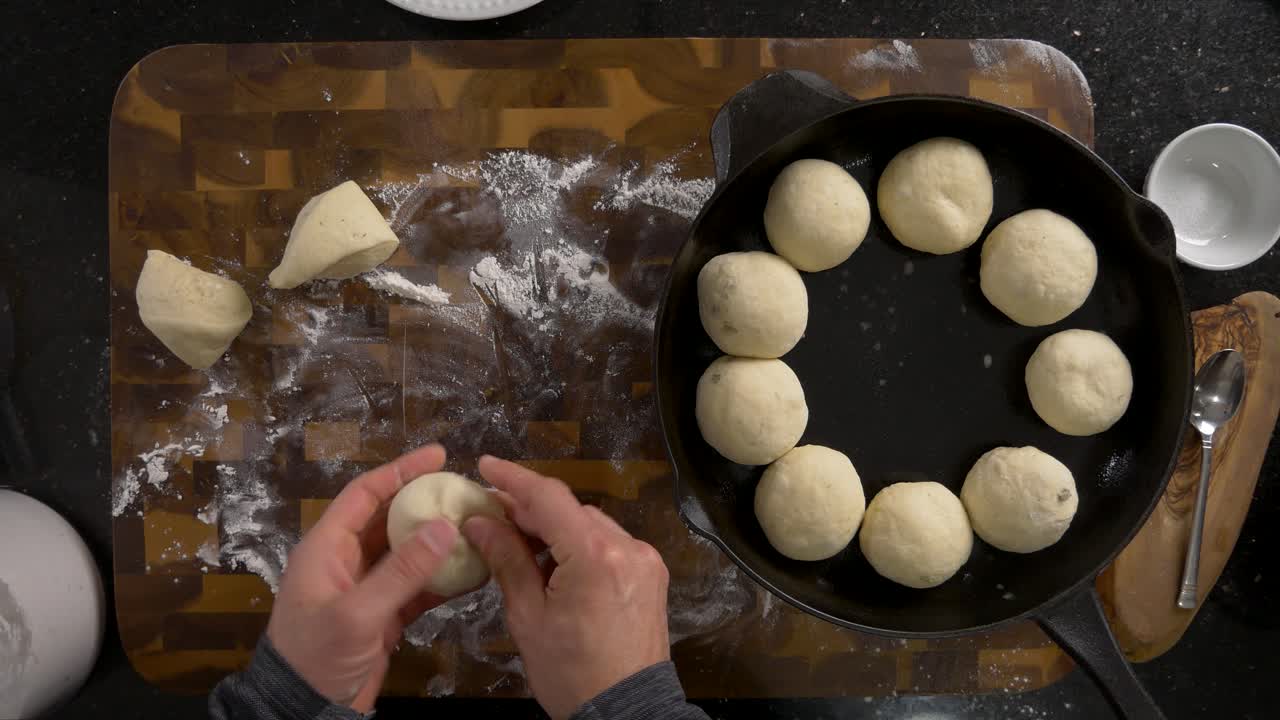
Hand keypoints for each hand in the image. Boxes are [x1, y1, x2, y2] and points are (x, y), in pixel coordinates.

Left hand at [266, 445, 459, 711]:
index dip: (400, 470)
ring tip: (478, 526)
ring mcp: (366, 589)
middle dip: (427, 503)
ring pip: (407, 552)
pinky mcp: (383, 616)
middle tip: (467, 492)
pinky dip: (442, 578)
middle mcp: (346, 561)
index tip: (438, 455)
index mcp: (327, 548)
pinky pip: (416, 586)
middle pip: (390, 519)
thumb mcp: (357, 613)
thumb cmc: (317, 656)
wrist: (303, 712)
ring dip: (439, 541)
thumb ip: (402, 570)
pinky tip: (473, 571)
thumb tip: (446, 527)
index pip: (365, 494)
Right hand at [462, 456, 671, 719]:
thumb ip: (507, 560)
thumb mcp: (528, 618)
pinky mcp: (651, 574)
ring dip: (555, 529)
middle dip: (530, 511)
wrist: (626, 711)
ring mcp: (645, 559)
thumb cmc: (571, 673)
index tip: (486, 465)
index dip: (514, 479)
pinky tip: (555, 565)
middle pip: (570, 510)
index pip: (550, 498)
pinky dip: (579, 546)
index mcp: (596, 556)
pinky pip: (609, 544)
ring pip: (590, 525)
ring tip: (519, 547)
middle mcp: (628, 547)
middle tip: (490, 517)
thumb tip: (480, 521)